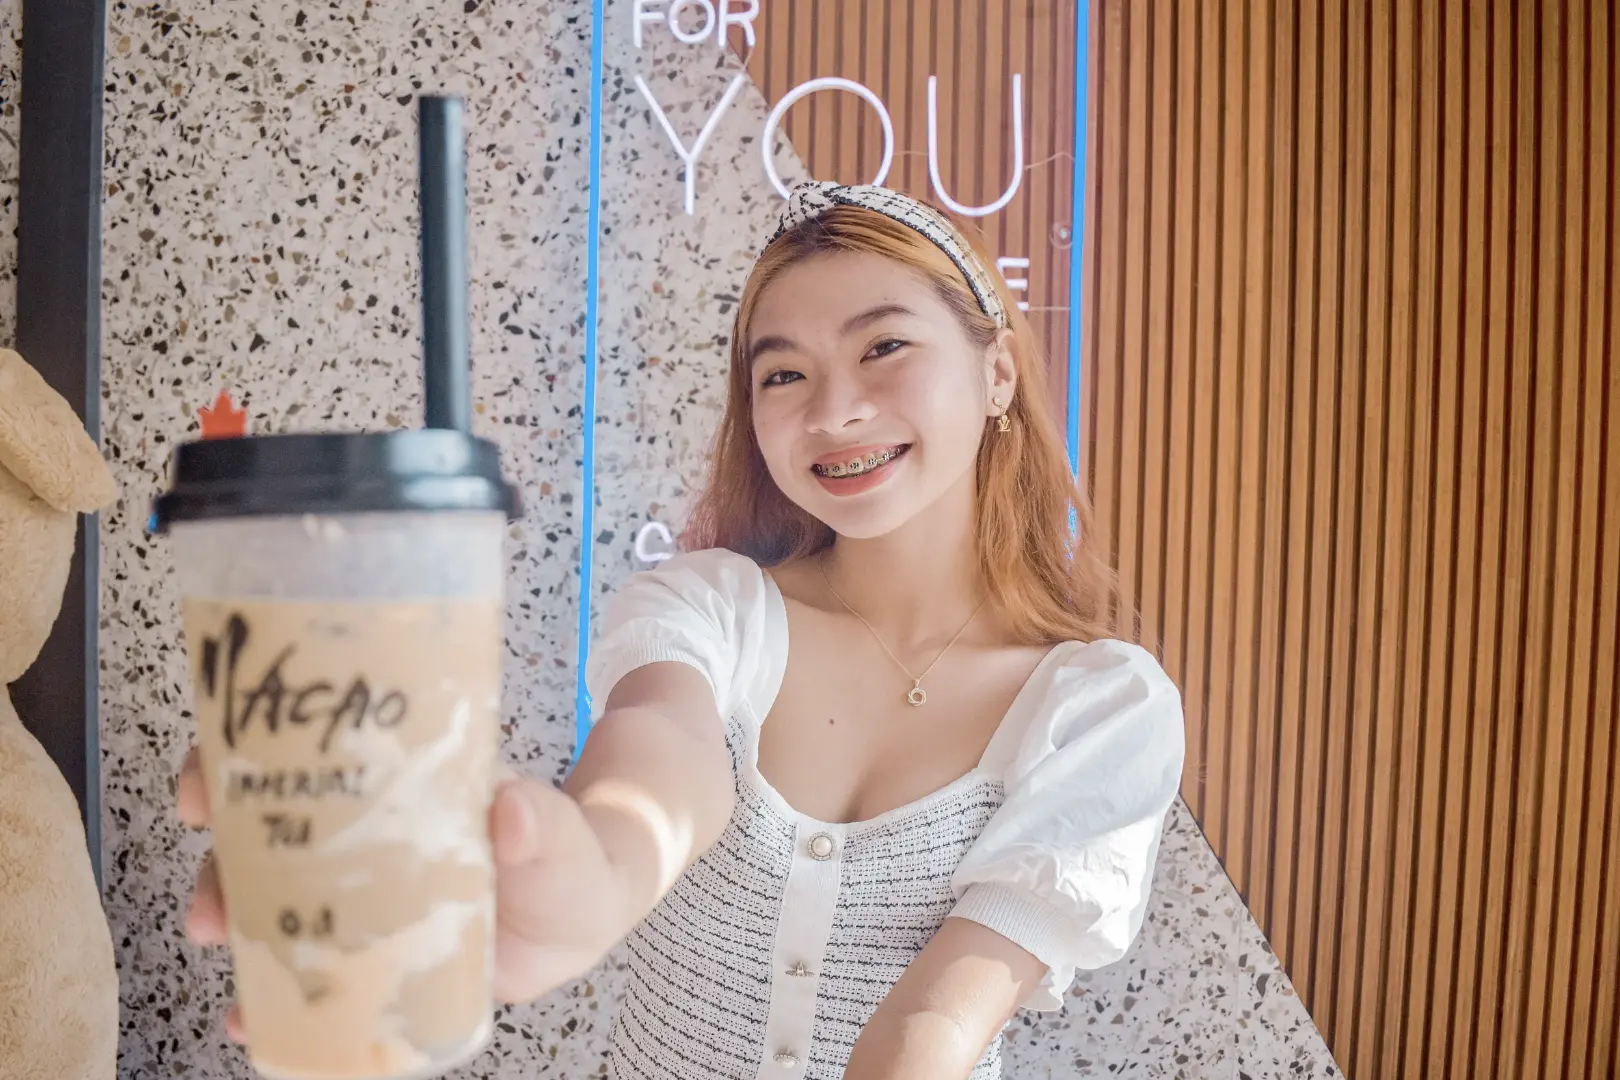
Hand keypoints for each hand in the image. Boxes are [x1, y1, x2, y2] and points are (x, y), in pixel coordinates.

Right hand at [178, 748, 631, 1039]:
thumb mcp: (567, 837)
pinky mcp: (375, 952)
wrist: (590, 900)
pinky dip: (270, 991)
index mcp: (399, 783)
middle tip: (209, 903)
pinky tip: (245, 1015)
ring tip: (222, 951)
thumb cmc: (573, 854)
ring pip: (277, 895)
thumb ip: (548, 826)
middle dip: (222, 861)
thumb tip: (513, 806)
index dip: (238, 762)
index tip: (202, 790)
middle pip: (270, 829)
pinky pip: (310, 967)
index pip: (304, 753)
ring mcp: (366, 892)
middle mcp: (369, 829)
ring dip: (235, 918)